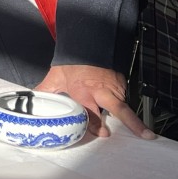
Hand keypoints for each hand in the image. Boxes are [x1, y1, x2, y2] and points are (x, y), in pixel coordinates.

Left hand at [34, 64, 153, 139]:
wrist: (88, 44)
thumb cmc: (71, 64)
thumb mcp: (56, 77)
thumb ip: (46, 90)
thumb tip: (30, 100)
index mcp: (83, 90)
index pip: (90, 112)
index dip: (95, 124)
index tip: (103, 134)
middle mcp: (102, 90)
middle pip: (119, 108)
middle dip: (132, 122)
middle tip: (144, 135)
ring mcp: (114, 88)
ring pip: (123, 106)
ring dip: (132, 119)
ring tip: (147, 134)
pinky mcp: (122, 85)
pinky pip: (124, 101)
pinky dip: (126, 111)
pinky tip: (135, 123)